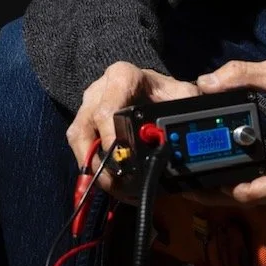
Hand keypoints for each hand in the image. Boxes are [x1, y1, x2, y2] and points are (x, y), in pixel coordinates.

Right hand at [67, 62, 199, 196]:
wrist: (151, 87)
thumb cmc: (164, 91)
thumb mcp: (180, 93)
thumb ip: (186, 104)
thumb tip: (186, 124)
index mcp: (122, 77)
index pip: (108, 110)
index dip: (112, 138)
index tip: (124, 161)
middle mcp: (99, 89)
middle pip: (88, 127)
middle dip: (101, 160)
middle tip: (119, 184)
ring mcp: (87, 105)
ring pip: (78, 139)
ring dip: (94, 168)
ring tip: (116, 188)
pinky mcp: (82, 121)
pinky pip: (79, 147)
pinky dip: (92, 167)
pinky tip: (111, 182)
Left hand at [192, 46, 265, 205]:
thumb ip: (243, 74)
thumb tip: (206, 82)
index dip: (247, 193)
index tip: (220, 186)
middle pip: (265, 196)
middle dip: (230, 196)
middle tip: (196, 188)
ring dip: (236, 191)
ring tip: (204, 184)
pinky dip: (247, 181)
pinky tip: (224, 171)